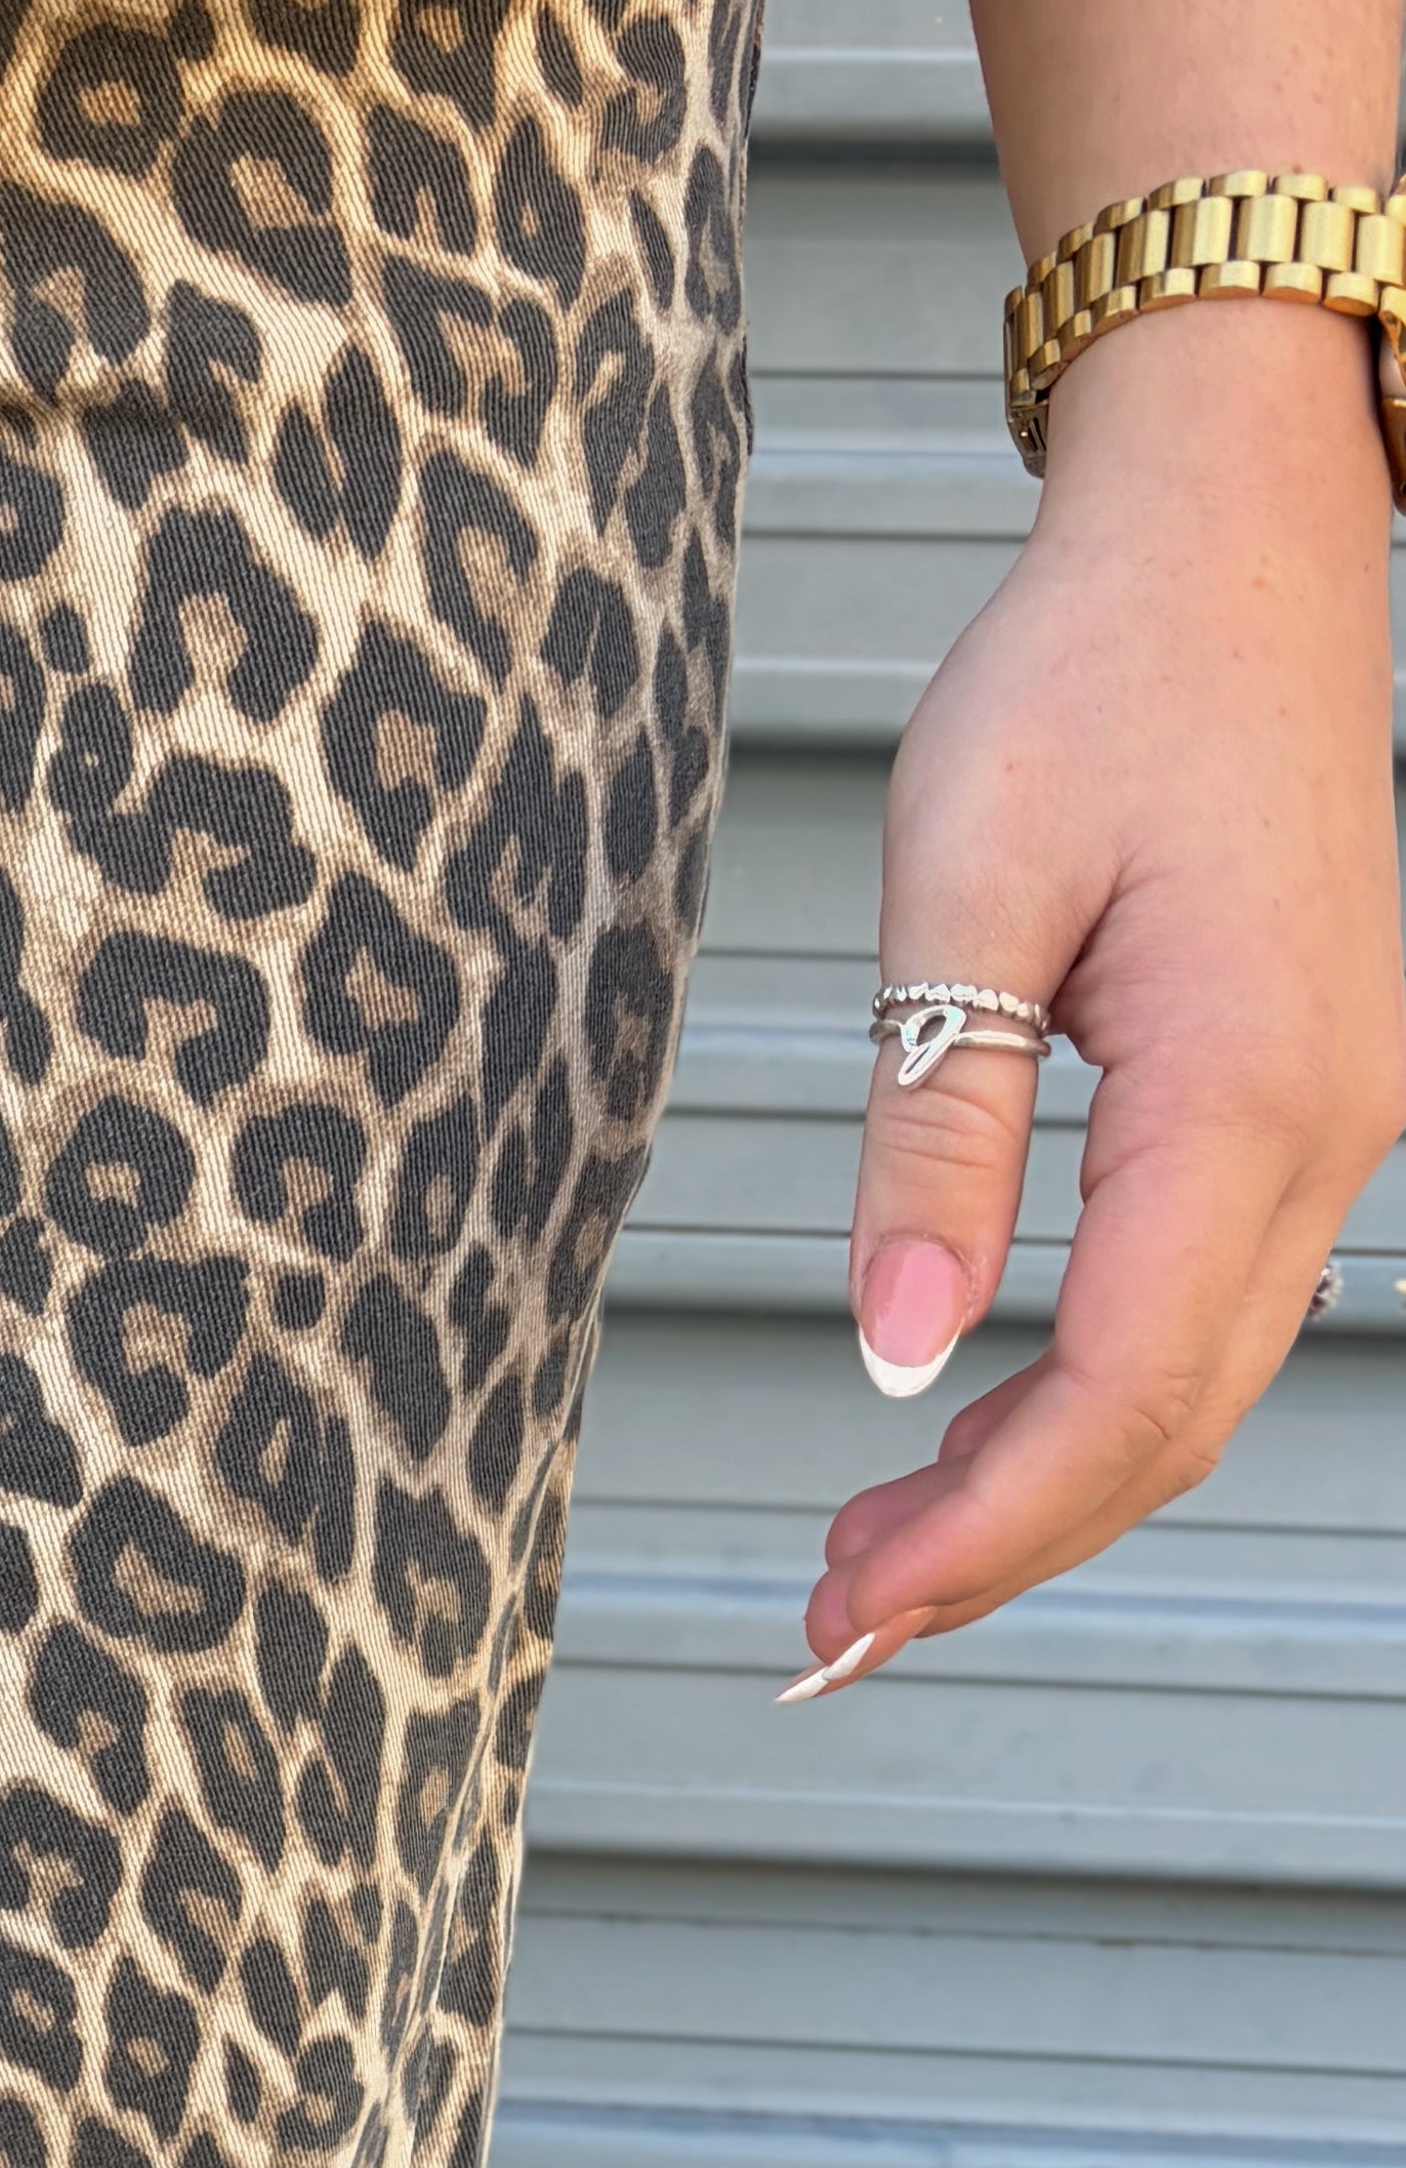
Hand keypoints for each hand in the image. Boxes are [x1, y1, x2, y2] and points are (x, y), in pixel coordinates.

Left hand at [791, 296, 1405, 1692]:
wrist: (1231, 539)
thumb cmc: (1093, 672)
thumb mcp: (964, 887)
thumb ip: (937, 1127)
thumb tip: (896, 1351)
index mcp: (1246, 1088)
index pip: (1117, 1386)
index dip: (988, 1525)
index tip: (852, 1607)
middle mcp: (1329, 1133)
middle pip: (1173, 1421)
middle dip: (1006, 1547)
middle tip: (831, 1628)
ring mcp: (1337, 1124)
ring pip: (1200, 1380)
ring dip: (1046, 1487)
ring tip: (877, 1561)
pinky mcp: (1305, 1100)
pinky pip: (1210, 1303)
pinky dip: (1092, 1396)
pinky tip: (976, 1427)